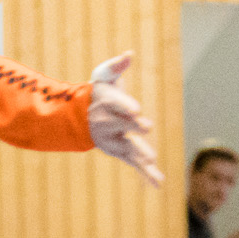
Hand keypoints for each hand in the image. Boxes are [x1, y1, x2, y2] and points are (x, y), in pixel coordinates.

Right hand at [86, 53, 163, 186]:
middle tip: (147, 128)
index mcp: (106, 101)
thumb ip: (116, 66)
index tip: (136, 109)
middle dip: (134, 126)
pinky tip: (159, 183)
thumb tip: (130, 54)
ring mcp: (113, 139)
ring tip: (152, 161)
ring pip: (128, 147)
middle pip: (122, 125)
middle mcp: (108, 122)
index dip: (126, 105)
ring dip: (140, 154)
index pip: (117, 103)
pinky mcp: (118, 151)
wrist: (80, 117)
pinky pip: (133, 163)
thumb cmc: (97, 92)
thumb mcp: (103, 76)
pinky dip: (146, 173)